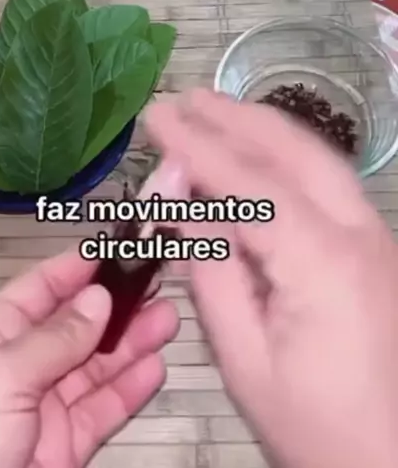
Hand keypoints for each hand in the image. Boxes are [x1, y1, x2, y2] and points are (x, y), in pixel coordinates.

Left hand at [0, 250, 178, 467]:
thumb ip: (53, 339)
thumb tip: (97, 299)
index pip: (39, 289)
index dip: (77, 268)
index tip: (116, 250)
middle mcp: (18, 368)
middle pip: (75, 326)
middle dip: (116, 305)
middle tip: (155, 284)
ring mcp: (42, 409)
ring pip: (95, 367)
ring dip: (132, 343)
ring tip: (166, 320)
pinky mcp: (63, 447)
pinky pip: (102, 410)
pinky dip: (130, 390)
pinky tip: (153, 368)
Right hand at [146, 88, 397, 467]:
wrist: (394, 464)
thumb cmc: (317, 429)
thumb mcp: (246, 362)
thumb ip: (213, 274)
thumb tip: (184, 203)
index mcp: (325, 263)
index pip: (251, 184)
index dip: (199, 145)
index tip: (156, 117)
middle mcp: (361, 234)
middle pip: (296, 152)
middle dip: (237, 118)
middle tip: (185, 98)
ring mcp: (377, 238)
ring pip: (319, 160)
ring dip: (265, 130)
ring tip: (214, 111)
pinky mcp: (378, 249)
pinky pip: (329, 184)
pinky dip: (288, 158)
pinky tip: (259, 155)